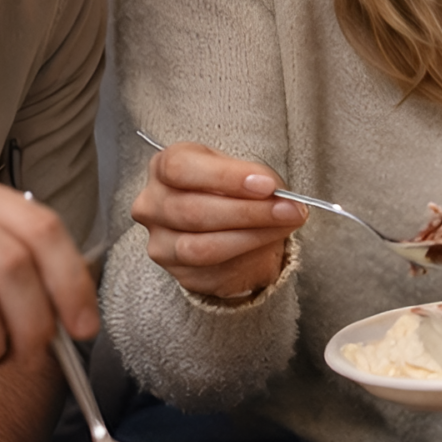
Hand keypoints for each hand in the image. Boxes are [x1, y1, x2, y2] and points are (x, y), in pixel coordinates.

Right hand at [132, 140, 305, 299]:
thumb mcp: (241, 170)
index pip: (181, 169)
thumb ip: (255, 178)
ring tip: (284, 226)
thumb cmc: (231, 188)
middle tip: (288, 209)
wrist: (229, 223)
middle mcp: (152, 205)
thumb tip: (277, 194)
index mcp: (164, 168)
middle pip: (193, 211)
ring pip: (201, 248)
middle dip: (248, 211)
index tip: (266, 185)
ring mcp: (161, 243)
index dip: (225, 177)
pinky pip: (212, 273)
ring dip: (251, 237)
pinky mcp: (179, 273)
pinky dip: (247, 259)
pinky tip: (267, 246)